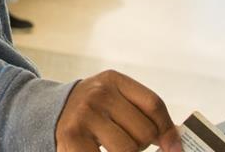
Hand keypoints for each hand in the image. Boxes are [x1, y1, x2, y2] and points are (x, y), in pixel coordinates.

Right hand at [56, 70, 181, 151]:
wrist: (49, 112)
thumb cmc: (93, 111)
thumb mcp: (115, 100)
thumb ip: (142, 114)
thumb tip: (174, 144)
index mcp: (113, 80)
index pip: (153, 104)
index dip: (168, 130)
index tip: (175, 149)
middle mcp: (98, 94)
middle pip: (144, 131)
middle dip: (143, 145)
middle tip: (129, 143)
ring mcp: (84, 115)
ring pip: (129, 149)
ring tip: (114, 147)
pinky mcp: (73, 138)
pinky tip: (103, 151)